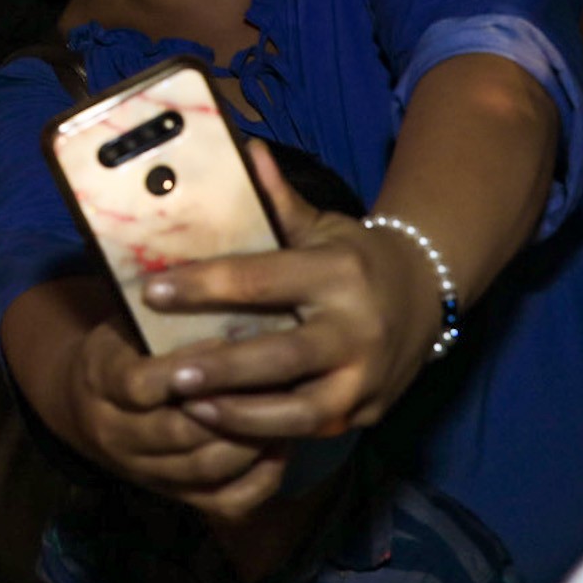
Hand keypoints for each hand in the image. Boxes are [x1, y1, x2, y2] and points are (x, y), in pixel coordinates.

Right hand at [62, 303, 285, 519]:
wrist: (90, 401)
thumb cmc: (127, 341)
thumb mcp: (130, 316)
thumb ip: (168, 308)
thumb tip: (229, 274)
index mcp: (100, 379)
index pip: (140, 384)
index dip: (188, 367)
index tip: (230, 342)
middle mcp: (115, 433)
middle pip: (178, 432)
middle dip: (230, 406)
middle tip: (279, 376)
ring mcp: (144, 471)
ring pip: (204, 467)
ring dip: (249, 440)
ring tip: (287, 407)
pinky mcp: (173, 495)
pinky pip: (223, 501)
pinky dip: (258, 478)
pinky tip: (280, 445)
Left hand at [140, 143, 442, 445]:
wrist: (428, 294)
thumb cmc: (357, 258)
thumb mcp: (323, 225)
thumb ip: (279, 200)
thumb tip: (246, 151)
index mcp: (338, 273)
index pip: (261, 280)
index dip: (204, 286)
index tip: (153, 291)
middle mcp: (356, 328)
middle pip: (280, 355)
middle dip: (220, 367)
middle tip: (166, 373)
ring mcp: (364, 378)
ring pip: (298, 410)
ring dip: (239, 413)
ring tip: (189, 407)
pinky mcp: (365, 411)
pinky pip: (310, 430)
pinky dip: (265, 431)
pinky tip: (222, 424)